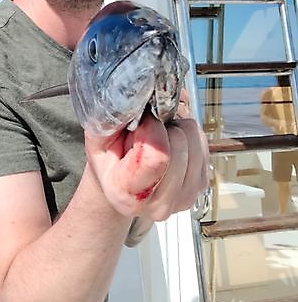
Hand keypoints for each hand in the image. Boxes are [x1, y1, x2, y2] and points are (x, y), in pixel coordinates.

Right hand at [85, 110, 208, 219]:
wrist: (119, 182)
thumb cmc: (108, 159)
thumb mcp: (98, 138)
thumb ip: (112, 120)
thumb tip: (140, 97)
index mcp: (127, 193)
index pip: (158, 157)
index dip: (151, 128)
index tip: (140, 122)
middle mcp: (158, 203)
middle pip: (180, 144)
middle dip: (164, 125)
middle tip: (146, 131)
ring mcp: (184, 197)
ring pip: (195, 139)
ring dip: (177, 128)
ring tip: (158, 138)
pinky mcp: (201, 186)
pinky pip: (204, 143)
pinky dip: (187, 136)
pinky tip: (170, 145)